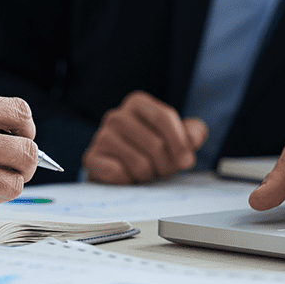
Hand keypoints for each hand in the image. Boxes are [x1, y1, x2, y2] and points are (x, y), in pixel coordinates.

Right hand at [83, 91, 207, 183]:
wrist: (120, 167)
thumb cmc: (151, 149)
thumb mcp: (177, 137)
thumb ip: (192, 133)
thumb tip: (193, 140)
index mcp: (138, 103)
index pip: (164, 117)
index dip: (180, 143)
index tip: (187, 161)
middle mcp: (116, 116)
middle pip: (155, 144)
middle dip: (167, 165)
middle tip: (164, 170)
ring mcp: (101, 136)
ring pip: (140, 164)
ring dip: (149, 175)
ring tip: (146, 172)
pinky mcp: (91, 158)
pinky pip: (119, 174)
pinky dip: (129, 181)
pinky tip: (128, 176)